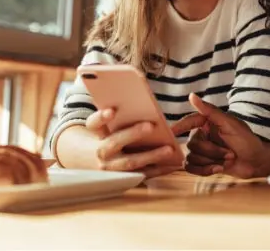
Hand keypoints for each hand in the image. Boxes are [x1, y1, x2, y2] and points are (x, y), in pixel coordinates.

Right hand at [85, 108, 205, 177]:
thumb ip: (123, 113)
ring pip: (131, 162)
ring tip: (170, 148)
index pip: (94, 123)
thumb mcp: (112, 124)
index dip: (102, 117)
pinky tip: (175, 163)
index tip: (112, 110)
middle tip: (151, 125)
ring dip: (151, 155)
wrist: (98, 162)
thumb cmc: (113, 134)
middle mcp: (102, 151)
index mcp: (98, 134)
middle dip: (133, 134)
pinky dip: (160, 169)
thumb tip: (141, 91)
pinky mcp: (126, 178)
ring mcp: (112, 168)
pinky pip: (144, 174)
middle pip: (115, 142)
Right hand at [184, 93, 269, 177]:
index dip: (180, 126)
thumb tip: (192, 96)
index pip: (190, 121)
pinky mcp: (203, 164)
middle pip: (193, 144)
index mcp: (208, 122)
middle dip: (212, 151)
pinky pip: (192, 168)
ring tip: (228, 160)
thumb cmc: (247, 140)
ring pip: (192, 157)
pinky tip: (218, 170)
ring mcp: (203, 150)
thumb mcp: (231, 124)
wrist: (256, 162)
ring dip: (211, 161)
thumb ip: (210, 111)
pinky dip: (205, 171)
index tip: (171, 131)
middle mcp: (203, 135)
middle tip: (230, 153)